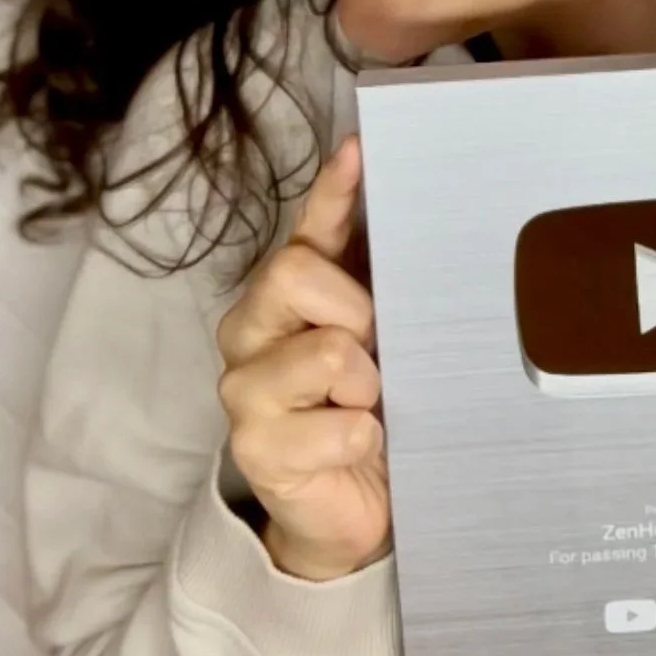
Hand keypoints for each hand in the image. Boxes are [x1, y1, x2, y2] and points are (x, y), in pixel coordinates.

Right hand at [216, 136, 390, 580]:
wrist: (352, 505)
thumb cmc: (370, 407)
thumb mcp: (384, 338)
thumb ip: (382, 284)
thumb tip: (411, 221)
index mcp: (288, 293)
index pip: (308, 228)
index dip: (332, 189)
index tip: (358, 149)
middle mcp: (253, 329)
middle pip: (294, 274)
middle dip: (355, 311)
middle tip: (374, 352)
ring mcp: (244, 388)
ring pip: (325, 352)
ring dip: (366, 385)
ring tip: (365, 406)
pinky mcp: (255, 447)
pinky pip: (340, 425)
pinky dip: (364, 437)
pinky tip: (355, 447)